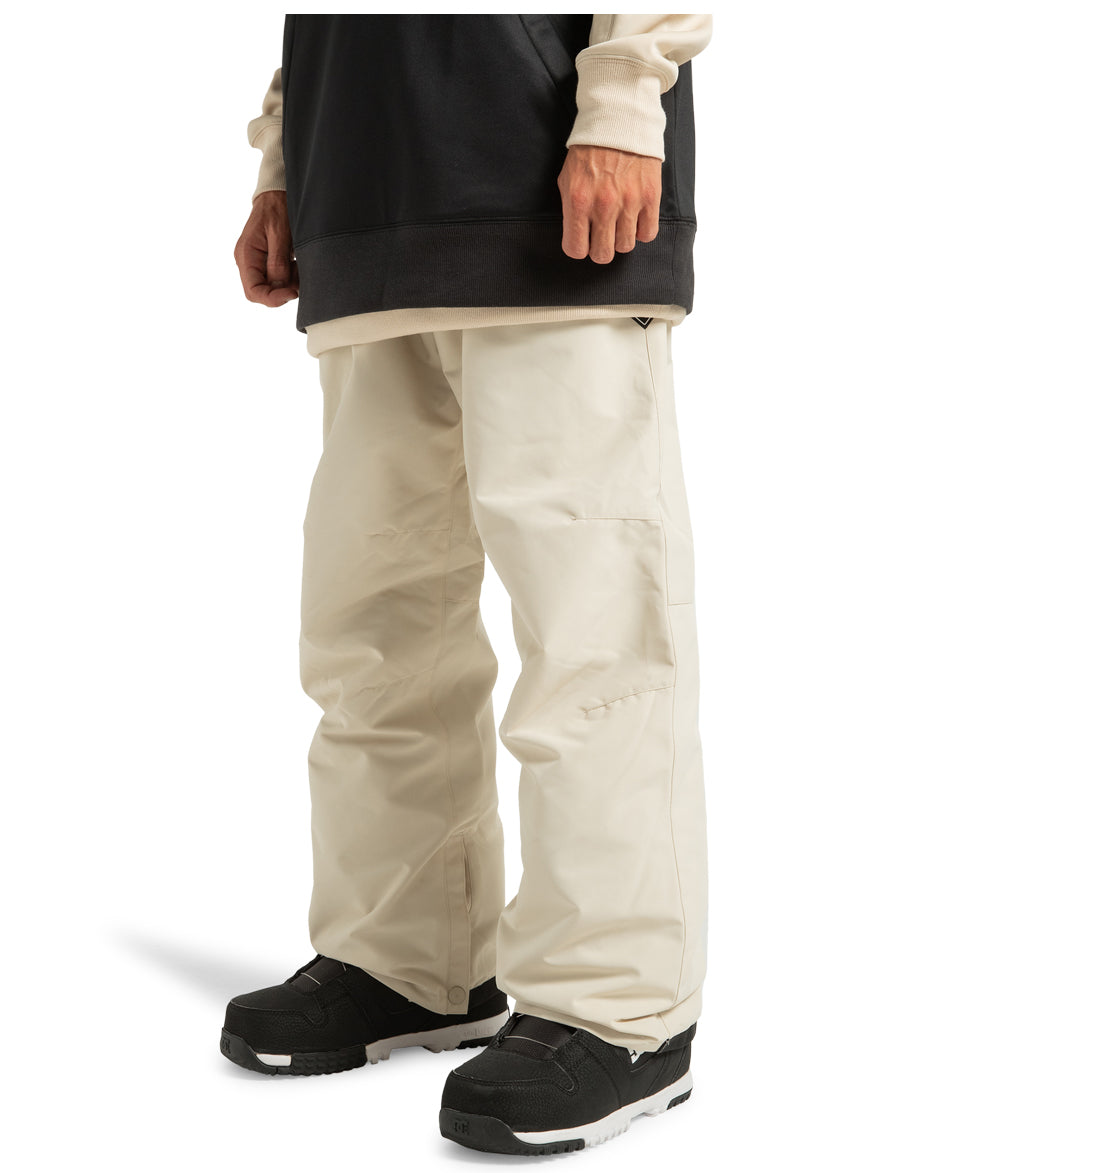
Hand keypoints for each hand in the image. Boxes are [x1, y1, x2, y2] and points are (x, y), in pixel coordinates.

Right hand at [234, 190, 298, 305]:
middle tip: (298, 278)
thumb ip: (278, 263)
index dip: (273, 299)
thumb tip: (278, 287)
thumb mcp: (280, 235)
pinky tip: (296, 265)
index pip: (253, 291)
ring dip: (288, 283)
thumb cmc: (277, 209)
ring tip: (298, 267)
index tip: (292, 293)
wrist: (276, 194)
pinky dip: (289, 277)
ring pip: (271, 287)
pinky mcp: (265, 261)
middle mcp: (247, 262)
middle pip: (262, 292)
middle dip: (282, 291)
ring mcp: (255, 262)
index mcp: (246, 255)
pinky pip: (276, 278)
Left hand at [557, 144, 661, 263]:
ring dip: (621, 238)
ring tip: (619, 221)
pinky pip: (647, 234)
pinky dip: (641, 230)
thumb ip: (570, 210)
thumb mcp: (567, 179)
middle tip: (602, 235)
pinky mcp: (650, 197)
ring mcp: (629, 202)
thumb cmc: (589, 151)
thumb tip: (577, 236)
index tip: (583, 240)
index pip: (575, 249)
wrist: (618, 121)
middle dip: (600, 248)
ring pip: (625, 246)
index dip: (579, 247)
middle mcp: (603, 206)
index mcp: (578, 201)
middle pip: (602, 255)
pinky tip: (636, 217)